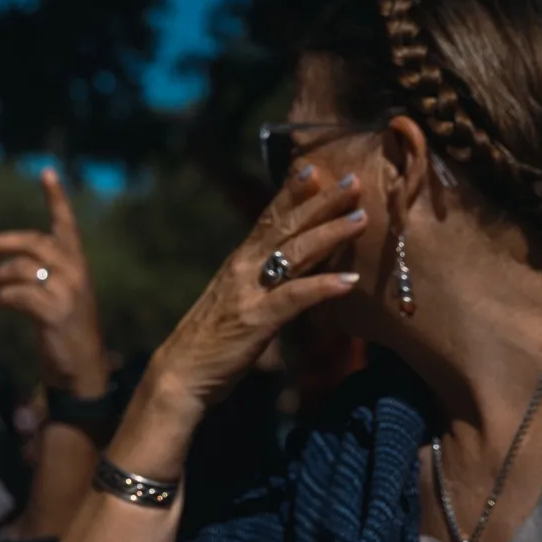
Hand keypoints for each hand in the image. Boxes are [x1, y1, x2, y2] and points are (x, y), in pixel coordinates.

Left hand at [0, 168, 110, 394]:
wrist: (82, 369)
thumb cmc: (66, 329)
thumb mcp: (61, 293)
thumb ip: (44, 271)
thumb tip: (6, 258)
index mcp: (78, 262)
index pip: (66, 223)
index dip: (56, 197)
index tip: (46, 172)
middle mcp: (76, 271)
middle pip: (32, 241)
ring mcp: (68, 292)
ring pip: (21, 267)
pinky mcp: (55, 312)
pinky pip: (17, 294)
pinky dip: (1, 297)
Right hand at [145, 166, 364, 420]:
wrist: (181, 373)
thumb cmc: (213, 339)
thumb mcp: (240, 300)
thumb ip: (265, 280)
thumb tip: (297, 268)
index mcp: (240, 262)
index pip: (268, 218)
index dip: (292, 193)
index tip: (315, 169)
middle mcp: (243, 268)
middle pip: (286, 227)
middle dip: (321, 202)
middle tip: (352, 180)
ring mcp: (249, 292)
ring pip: (293, 254)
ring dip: (329, 234)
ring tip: (360, 219)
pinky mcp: (256, 320)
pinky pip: (294, 298)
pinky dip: (322, 287)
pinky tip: (350, 281)